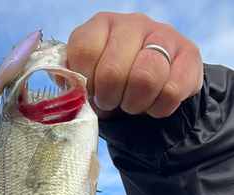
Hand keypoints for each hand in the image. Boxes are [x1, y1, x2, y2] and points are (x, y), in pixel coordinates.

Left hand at [67, 12, 202, 118]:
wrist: (151, 92)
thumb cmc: (111, 87)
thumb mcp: (88, 82)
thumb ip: (73, 83)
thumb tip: (69, 91)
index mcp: (100, 25)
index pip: (84, 49)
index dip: (85, 82)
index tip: (90, 94)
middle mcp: (132, 23)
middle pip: (112, 71)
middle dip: (109, 99)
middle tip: (112, 103)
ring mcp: (163, 35)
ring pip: (145, 79)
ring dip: (134, 104)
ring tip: (132, 104)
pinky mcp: (189, 54)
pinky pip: (171, 91)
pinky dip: (158, 109)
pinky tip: (154, 104)